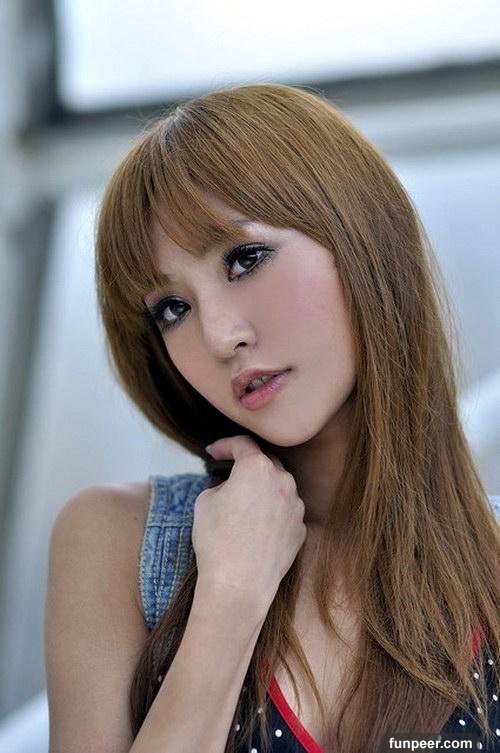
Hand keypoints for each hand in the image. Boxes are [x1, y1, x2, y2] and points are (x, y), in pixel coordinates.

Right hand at [192, 435, 306, 613]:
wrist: (239, 585)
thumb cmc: (217, 541)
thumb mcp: (205, 501)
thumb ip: (222, 484)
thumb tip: (232, 487)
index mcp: (257, 468)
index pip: (242, 444)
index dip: (225, 445)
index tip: (214, 452)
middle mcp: (283, 481)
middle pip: (265, 463)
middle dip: (247, 465)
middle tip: (229, 473)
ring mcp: (296, 507)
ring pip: (279, 488)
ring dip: (262, 490)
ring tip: (243, 505)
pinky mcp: (300, 530)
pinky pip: (286, 512)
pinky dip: (273, 513)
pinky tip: (256, 528)